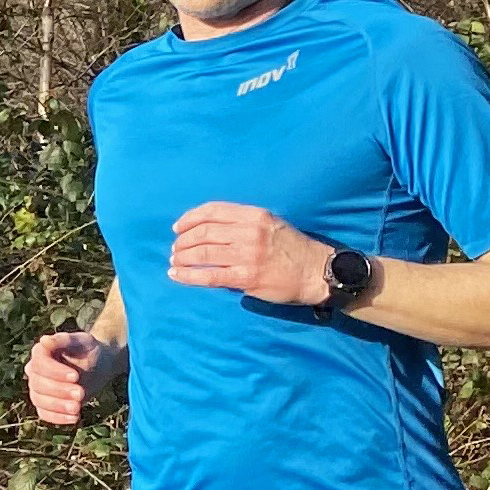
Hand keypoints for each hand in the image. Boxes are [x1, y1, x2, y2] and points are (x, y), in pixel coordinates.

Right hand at [26, 329, 123, 425]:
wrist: (98, 365)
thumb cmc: (89, 350)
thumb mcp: (81, 341)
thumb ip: (64, 340)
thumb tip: (44, 340)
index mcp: (40, 353)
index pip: (40, 365)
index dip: (55, 372)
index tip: (75, 376)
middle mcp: (34, 371)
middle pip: (38, 384)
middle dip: (59, 391)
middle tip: (81, 393)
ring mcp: (38, 388)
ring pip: (39, 400)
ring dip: (58, 406)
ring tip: (77, 408)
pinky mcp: (45, 404)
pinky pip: (45, 414)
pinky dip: (58, 418)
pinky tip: (75, 418)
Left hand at [170, 202, 333, 304]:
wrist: (315, 271)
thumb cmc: (291, 248)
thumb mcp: (270, 224)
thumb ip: (241, 224)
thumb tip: (206, 230)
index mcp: (255, 215)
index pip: (213, 211)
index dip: (189, 218)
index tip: (177, 228)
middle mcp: (250, 232)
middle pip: (203, 232)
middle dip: (183, 241)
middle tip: (175, 249)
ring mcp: (248, 255)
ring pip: (202, 253)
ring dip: (182, 258)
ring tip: (175, 262)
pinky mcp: (246, 277)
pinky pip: (209, 276)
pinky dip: (188, 276)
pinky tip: (176, 276)